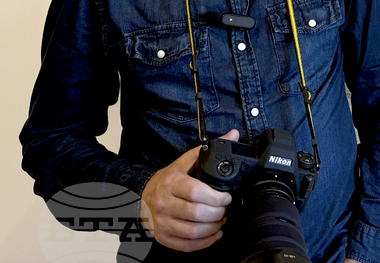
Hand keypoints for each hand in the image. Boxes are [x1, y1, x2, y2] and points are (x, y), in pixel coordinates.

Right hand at [140, 129, 239, 251]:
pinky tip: (214, 234)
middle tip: (225, 209)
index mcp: (171, 182)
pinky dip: (205, 243)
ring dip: (213, 228)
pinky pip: (186, 245)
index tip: (227, 197)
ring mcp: (162, 222)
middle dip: (218, 213)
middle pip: (197, 214)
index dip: (216, 197)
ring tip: (221, 220)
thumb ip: (209, 149)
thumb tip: (234, 134)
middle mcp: (164, 203)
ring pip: (193, 232)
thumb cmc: (170, 178)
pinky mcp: (162, 237)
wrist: (145, 194)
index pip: (196, 192)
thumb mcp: (186, 161)